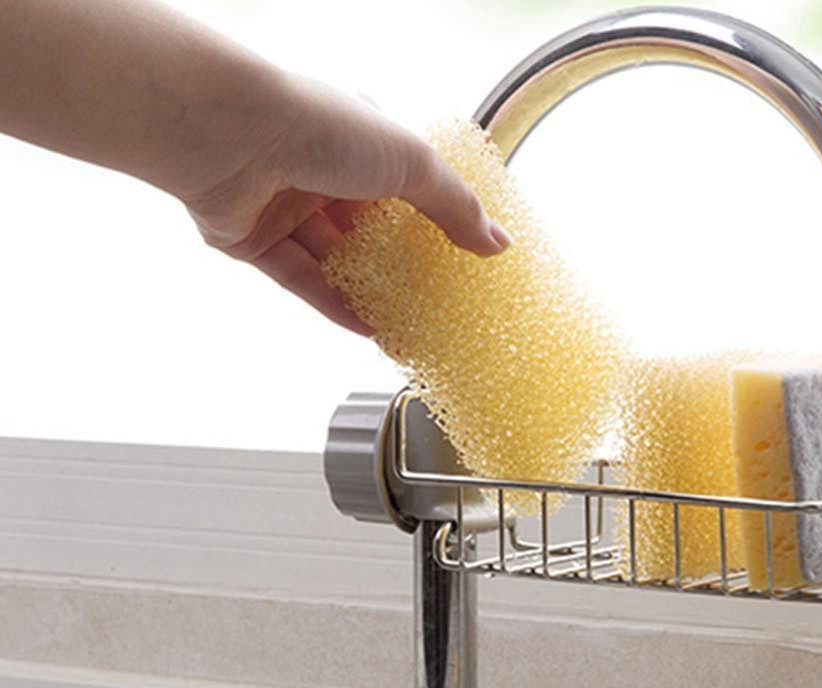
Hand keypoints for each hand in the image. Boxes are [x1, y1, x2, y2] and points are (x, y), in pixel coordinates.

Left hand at [183, 79, 510, 334]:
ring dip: (369, 292)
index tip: (458, 259)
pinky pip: (300, 279)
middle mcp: (319, 168)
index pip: (404, 186)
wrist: (226, 132)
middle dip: (400, 267)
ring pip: (335, 260)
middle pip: (369, 230)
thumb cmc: (319, 126)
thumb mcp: (409, 162)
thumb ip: (453, 207)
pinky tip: (367, 329)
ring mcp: (284, 204)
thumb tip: (496, 243)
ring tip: (407, 327)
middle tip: (435, 303)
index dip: (432, 222)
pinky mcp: (253, 239)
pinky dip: (333, 303)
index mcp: (359, 138)